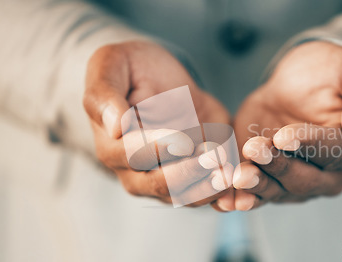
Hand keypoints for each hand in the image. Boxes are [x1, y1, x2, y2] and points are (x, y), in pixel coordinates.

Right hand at [83, 40, 231, 205]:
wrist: (159, 76)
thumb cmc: (130, 68)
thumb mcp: (110, 65)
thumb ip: (105, 94)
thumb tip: (114, 127)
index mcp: (112, 147)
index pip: (133, 155)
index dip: (159, 149)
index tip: (183, 140)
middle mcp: (135, 171)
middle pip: (160, 184)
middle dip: (188, 172)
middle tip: (212, 157)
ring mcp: (164, 177)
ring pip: (185, 196)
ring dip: (208, 187)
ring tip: (228, 172)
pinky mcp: (191, 176)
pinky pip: (207, 191)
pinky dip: (223, 190)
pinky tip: (237, 176)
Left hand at [228, 41, 341, 209]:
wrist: (300, 81)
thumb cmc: (335, 73)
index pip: (334, 152)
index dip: (308, 144)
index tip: (283, 136)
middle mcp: (331, 175)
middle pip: (304, 179)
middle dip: (277, 166)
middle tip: (254, 149)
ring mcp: (299, 181)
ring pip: (278, 191)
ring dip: (257, 186)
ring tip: (236, 176)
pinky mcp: (270, 177)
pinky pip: (255, 193)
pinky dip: (239, 198)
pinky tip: (223, 200)